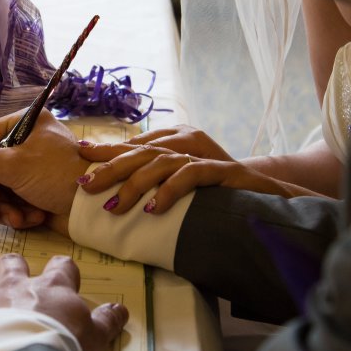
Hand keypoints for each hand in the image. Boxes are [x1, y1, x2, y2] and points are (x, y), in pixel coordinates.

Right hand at [0, 109, 89, 234]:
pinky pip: (17, 201)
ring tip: (13, 221)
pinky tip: (32, 219)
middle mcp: (29, 143)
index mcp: (25, 124)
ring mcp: (34, 168)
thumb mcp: (13, 165)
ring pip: (1, 189)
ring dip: (4, 209)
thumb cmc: (56, 174)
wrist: (95, 205)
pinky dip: (21, 213)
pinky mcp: (40, 191)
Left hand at [0, 254, 128, 350]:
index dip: (62, 269)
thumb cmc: (64, 347)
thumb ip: (107, 320)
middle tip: (13, 271)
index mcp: (51, 289)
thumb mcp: (96, 337)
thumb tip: (121, 308)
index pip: (61, 267)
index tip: (64, 273)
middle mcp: (14, 288)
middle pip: (12, 263)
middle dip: (12, 265)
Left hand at [77, 125, 294, 213]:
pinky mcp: (223, 171)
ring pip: (161, 163)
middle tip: (85, 184)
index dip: (108, 148)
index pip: (135, 145)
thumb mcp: (183, 186)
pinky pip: (191, 176)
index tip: (81, 152)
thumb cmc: (219, 194)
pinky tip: (153, 208)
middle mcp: (188, 143)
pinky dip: (170, 191)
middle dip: (110, 167)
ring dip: (134, 185)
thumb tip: (116, 196)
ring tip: (112, 206)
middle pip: (141, 151)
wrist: (269, 197)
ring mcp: (205, 156)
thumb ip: (156, 182)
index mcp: (176, 142)